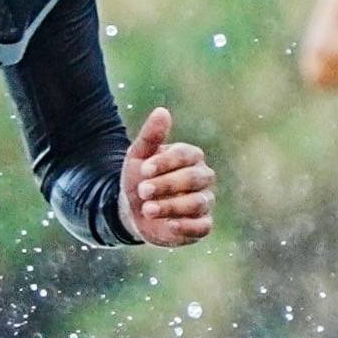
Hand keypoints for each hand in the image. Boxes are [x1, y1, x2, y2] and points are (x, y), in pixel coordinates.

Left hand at [119, 106, 215, 246]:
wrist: (133, 210)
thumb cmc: (140, 179)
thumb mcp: (138, 156)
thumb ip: (150, 135)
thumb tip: (162, 111)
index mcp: (190, 157)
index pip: (186, 155)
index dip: (165, 162)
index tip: (144, 169)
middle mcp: (202, 178)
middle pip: (194, 178)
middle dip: (167, 184)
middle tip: (142, 190)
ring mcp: (204, 201)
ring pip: (198, 202)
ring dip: (172, 206)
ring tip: (148, 209)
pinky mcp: (201, 225)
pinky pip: (203, 226)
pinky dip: (187, 226)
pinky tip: (169, 225)